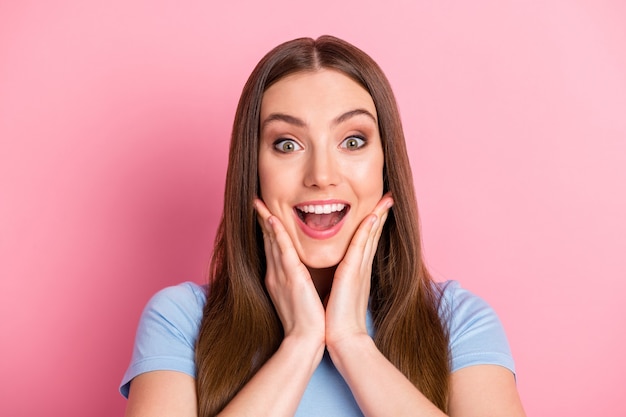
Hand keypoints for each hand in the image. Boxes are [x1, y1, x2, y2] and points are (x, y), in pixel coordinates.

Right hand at [254, 198, 325, 344]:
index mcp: (279, 279)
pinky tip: (272, 219)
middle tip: (257, 201)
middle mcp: (275, 274)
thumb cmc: (308, 322)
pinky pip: (282, 251)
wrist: (306, 341)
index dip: (268, 230)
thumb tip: (301, 273)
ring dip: (266, 220)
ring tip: (260, 203)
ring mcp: (280, 275)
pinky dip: (276, 234)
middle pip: (268, 241)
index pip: (273, 248)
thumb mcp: (299, 297)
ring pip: (272, 242)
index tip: (266, 213)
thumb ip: (297, 281)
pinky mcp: (291, 278)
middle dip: (263, 220)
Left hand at [324, 193, 393, 348]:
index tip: (379, 207)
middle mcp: (361, 267)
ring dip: (377, 216)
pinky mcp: (351, 274)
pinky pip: (359, 248)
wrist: (342, 338)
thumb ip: (342, 279)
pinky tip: (372, 217)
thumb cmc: (338, 319)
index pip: (366, 241)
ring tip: (386, 198)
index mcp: (357, 271)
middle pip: (373, 234)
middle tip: (388, 195)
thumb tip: (339, 272)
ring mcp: (358, 269)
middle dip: (381, 214)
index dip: (373, 222)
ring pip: (369, 236)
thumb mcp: (340, 292)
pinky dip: (366, 232)